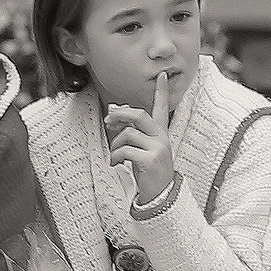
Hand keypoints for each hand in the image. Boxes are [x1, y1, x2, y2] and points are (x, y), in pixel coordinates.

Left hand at [105, 72, 174, 203]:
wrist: (160, 195)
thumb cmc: (149, 171)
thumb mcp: (141, 148)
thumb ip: (130, 130)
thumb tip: (113, 109)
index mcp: (160, 133)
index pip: (162, 108)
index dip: (161, 92)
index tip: (162, 75)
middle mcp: (161, 138)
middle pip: (139, 115)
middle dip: (120, 115)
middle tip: (108, 120)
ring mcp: (158, 149)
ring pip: (128, 134)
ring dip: (115, 144)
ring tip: (115, 155)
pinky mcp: (150, 160)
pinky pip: (126, 150)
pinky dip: (116, 157)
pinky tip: (117, 164)